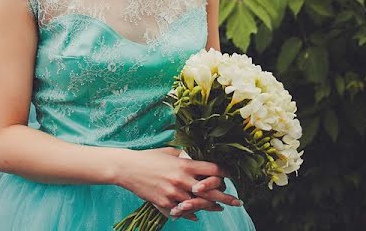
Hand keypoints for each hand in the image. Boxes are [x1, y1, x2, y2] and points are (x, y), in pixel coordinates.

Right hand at [114, 147, 236, 220]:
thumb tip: (195, 158)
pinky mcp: (165, 204)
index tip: (231, 176)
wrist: (127, 169)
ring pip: (199, 204)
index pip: (212, 170)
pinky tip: (197, 214)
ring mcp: (174, 194)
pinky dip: (191, 214)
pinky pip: (183, 212)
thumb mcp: (169, 152)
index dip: (225, 173)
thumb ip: (184, 157)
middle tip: (238, 201)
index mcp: (184, 165)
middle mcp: (182, 180)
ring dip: (211, 206)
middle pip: (211, 191)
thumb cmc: (148, 157)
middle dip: (227, 197)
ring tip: (220, 208)